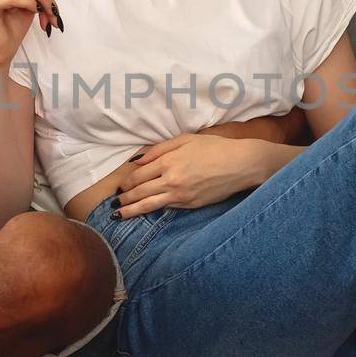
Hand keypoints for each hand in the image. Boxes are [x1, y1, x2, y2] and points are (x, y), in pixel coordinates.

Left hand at [112, 134, 259, 216]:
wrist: (240, 164)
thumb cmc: (214, 148)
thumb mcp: (185, 140)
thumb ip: (159, 149)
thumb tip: (137, 160)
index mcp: (168, 161)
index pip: (138, 175)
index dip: (126, 182)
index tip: (120, 187)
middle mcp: (171, 180)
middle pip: (139, 192)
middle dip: (125, 199)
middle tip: (115, 203)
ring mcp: (180, 195)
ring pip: (149, 205)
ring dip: (131, 211)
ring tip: (118, 216)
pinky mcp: (190, 205)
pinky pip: (167, 208)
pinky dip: (153, 210)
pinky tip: (145, 212)